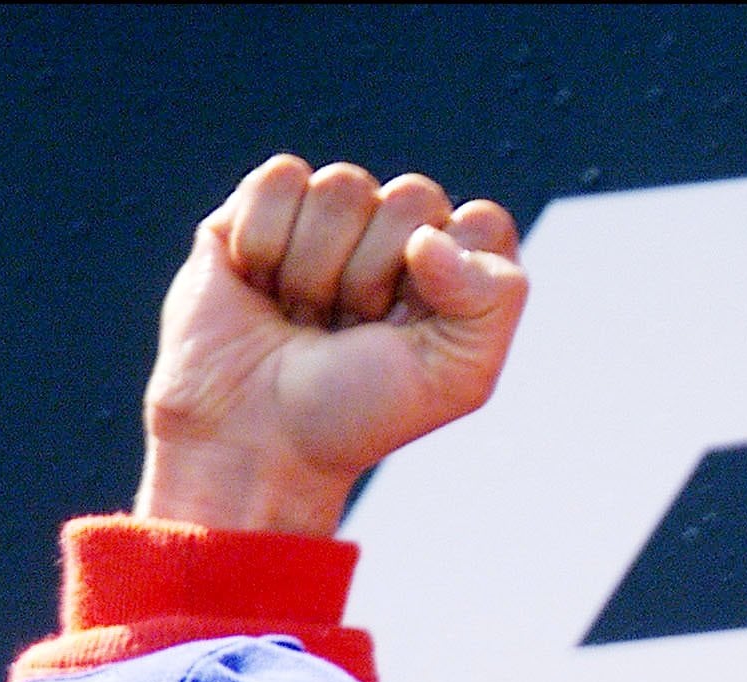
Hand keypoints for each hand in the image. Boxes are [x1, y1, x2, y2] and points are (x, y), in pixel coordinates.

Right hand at [135, 155, 526, 536]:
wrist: (254, 437)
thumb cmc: (360, 412)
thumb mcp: (458, 376)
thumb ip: (492, 300)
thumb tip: (428, 237)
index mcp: (459, 273)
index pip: (484, 223)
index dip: (450, 276)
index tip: (416, 333)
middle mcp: (400, 235)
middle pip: (413, 198)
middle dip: (377, 277)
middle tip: (351, 330)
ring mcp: (332, 217)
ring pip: (343, 185)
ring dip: (317, 269)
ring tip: (305, 316)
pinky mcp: (261, 205)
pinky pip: (281, 179)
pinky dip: (265, 242)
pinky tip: (261, 287)